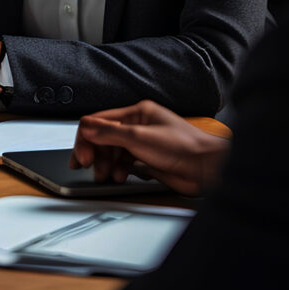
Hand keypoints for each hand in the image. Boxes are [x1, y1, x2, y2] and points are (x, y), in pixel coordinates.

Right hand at [70, 100, 229, 195]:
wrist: (205, 167)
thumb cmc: (183, 146)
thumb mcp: (140, 137)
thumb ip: (111, 133)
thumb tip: (87, 128)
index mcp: (137, 113)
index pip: (100, 121)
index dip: (87, 138)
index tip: (82, 156)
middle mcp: (138, 126)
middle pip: (104, 138)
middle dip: (95, 153)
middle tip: (89, 167)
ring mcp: (142, 143)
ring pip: (113, 152)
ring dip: (105, 164)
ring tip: (105, 175)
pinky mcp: (147, 160)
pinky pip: (124, 163)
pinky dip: (118, 170)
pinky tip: (119, 176)